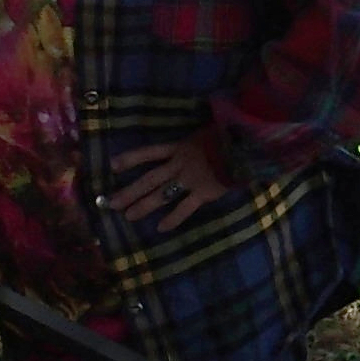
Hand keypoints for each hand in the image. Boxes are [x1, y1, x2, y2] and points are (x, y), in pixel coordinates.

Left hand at [106, 132, 232, 231]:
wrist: (247, 146)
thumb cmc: (230, 136)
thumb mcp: (207, 132)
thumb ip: (196, 141)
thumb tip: (194, 142)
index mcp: (179, 147)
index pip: (149, 152)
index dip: (131, 158)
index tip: (112, 166)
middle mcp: (179, 164)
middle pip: (149, 179)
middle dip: (130, 191)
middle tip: (111, 203)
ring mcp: (190, 180)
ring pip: (161, 195)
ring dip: (144, 206)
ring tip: (128, 216)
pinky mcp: (203, 193)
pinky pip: (184, 208)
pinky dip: (173, 219)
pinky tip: (160, 228)